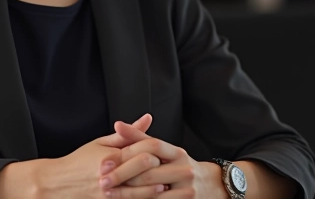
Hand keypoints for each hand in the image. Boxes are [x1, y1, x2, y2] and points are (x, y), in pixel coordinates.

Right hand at [30, 114, 156, 198]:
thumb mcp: (100, 143)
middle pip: (142, 172)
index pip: (140, 152)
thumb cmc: (79, 161)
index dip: (156, 152)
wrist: (56, 184)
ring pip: (138, 193)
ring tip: (166, 185)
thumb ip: (127, 133)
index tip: (166, 152)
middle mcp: (109, 175)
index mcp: (109, 157)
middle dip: (158, 171)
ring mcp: (107, 194)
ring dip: (154, 189)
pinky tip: (151, 198)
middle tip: (171, 169)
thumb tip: (148, 118)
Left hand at [100, 122, 223, 198]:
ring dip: (129, 195)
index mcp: (178, 153)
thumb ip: (141, 139)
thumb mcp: (167, 152)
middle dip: (123, 178)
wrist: (212, 187)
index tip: (105, 162)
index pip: (153, 147)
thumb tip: (117, 124)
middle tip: (102, 182)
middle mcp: (185, 170)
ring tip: (110, 195)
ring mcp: (187, 190)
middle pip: (149, 173)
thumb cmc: (181, 167)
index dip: (128, 152)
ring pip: (153, 193)